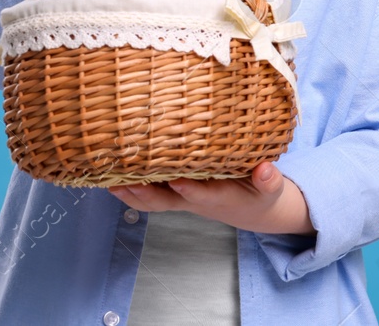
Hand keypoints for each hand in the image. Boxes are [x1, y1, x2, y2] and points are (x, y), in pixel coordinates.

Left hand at [109, 161, 314, 235]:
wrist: (253, 210)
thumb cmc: (260, 194)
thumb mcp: (271, 189)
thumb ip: (269, 180)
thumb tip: (266, 169)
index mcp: (220, 197)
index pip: (203, 195)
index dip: (189, 190)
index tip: (176, 180)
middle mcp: (195, 199)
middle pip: (165, 202)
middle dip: (144, 193)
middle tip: (124, 180)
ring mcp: (183, 197)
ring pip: (152, 199)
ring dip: (130, 192)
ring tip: (107, 178)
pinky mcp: (176, 192)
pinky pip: (149, 193)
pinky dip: (130, 188)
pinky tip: (112, 175)